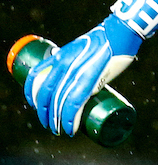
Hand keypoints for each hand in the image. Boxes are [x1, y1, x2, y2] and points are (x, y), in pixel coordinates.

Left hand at [24, 0, 157, 136]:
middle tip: (50, 124)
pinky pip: (75, 104)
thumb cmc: (106, 40)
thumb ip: (75, 58)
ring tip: (60, 131)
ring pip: (59, 103)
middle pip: (45, 95)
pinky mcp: (90, 81)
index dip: (31, 94)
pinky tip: (71, 129)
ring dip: (57, 121)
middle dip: (45, 114)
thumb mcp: (81, 46)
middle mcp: (64, 65)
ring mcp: (76, 73)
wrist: (120, 33)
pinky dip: (71, 119)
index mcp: (60, 56)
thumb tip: (73, 69)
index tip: (35, 105)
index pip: (35, 77)